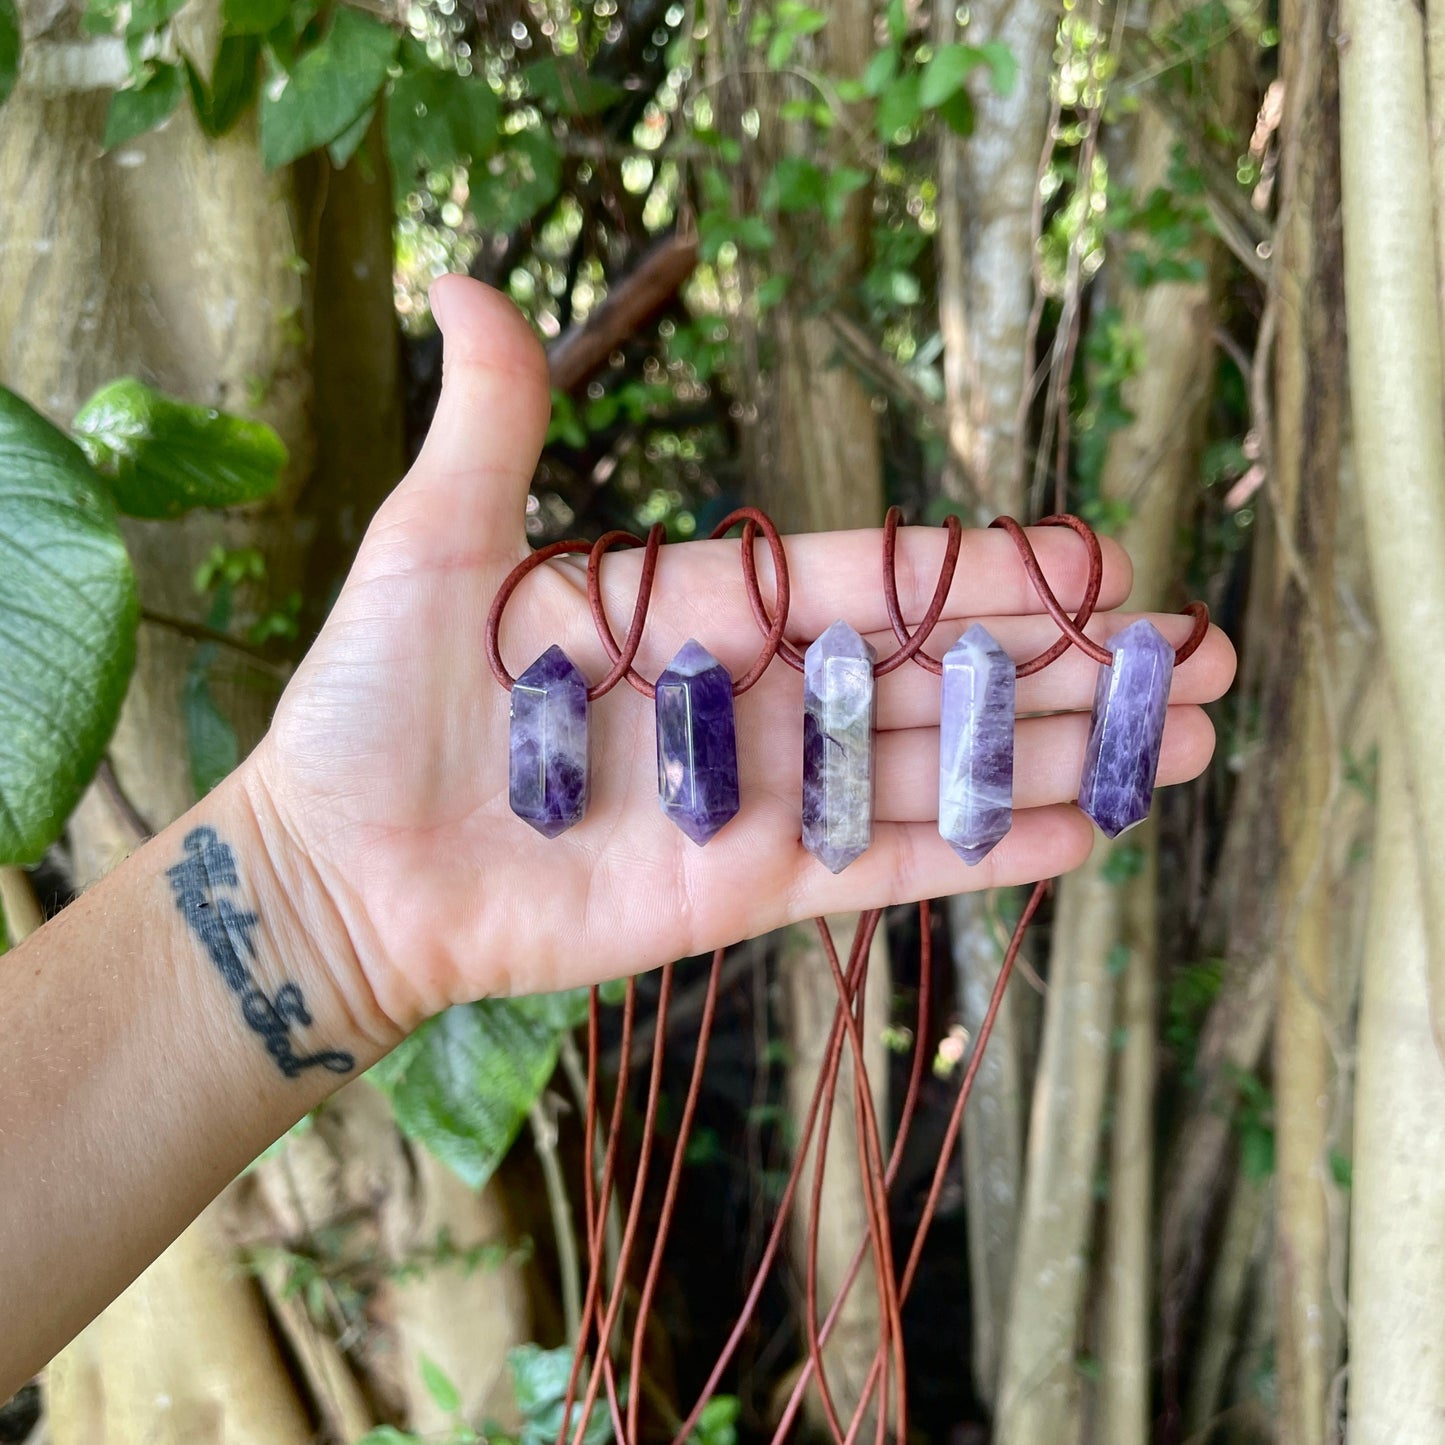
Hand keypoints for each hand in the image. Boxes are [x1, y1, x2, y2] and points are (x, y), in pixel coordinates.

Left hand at [244, 277, 1235, 1035]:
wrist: (342, 868)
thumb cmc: (374, 708)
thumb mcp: (434, 546)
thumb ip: (493, 427)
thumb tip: (471, 283)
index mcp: (702, 610)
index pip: (876, 582)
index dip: (988, 574)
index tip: (1101, 562)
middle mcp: (753, 702)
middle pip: (938, 676)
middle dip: (1067, 668)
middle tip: (1197, 659)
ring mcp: (760, 802)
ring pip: (936, 770)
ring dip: (1059, 756)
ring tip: (1182, 742)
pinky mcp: (748, 893)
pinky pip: (884, 867)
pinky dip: (982, 854)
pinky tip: (1083, 834)